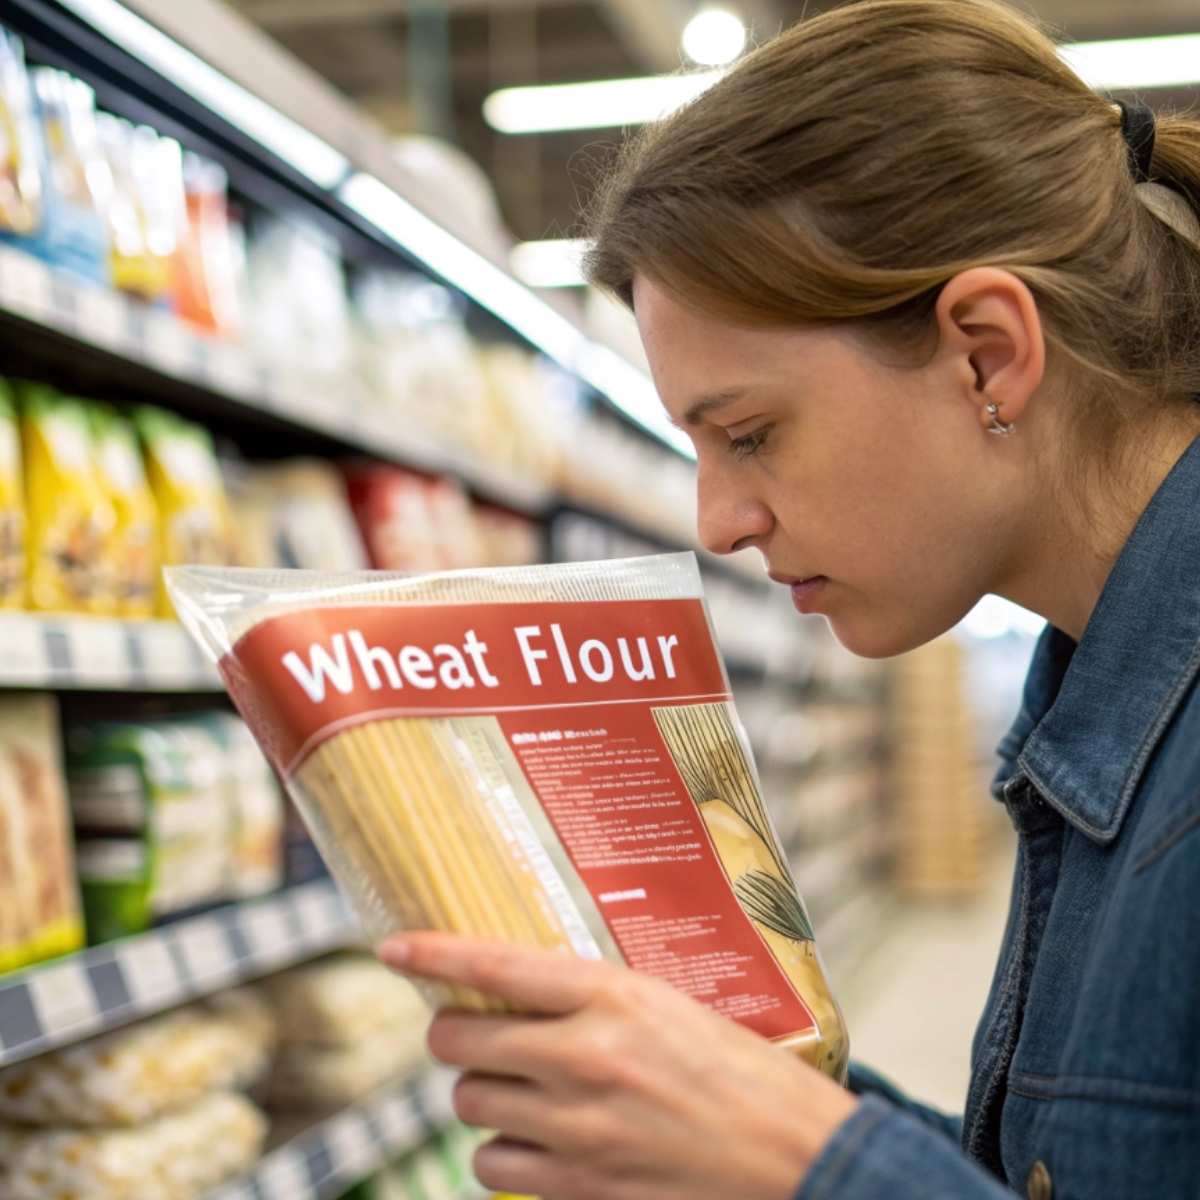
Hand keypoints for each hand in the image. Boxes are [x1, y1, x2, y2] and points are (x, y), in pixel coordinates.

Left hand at [380, 933, 858, 1199]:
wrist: (795, 1160)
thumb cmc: (741, 1073)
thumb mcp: (670, 1006)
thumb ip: (595, 997)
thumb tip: (523, 990)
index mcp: (613, 995)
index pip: (498, 965)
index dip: (435, 954)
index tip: (393, 949)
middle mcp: (583, 1056)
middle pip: (460, 1039)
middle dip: (454, 1033)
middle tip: (473, 1033)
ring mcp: (575, 1128)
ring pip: (469, 1102)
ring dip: (484, 1093)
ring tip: (523, 1089)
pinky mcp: (578, 1188)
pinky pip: (492, 1165)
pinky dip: (503, 1151)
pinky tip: (538, 1140)